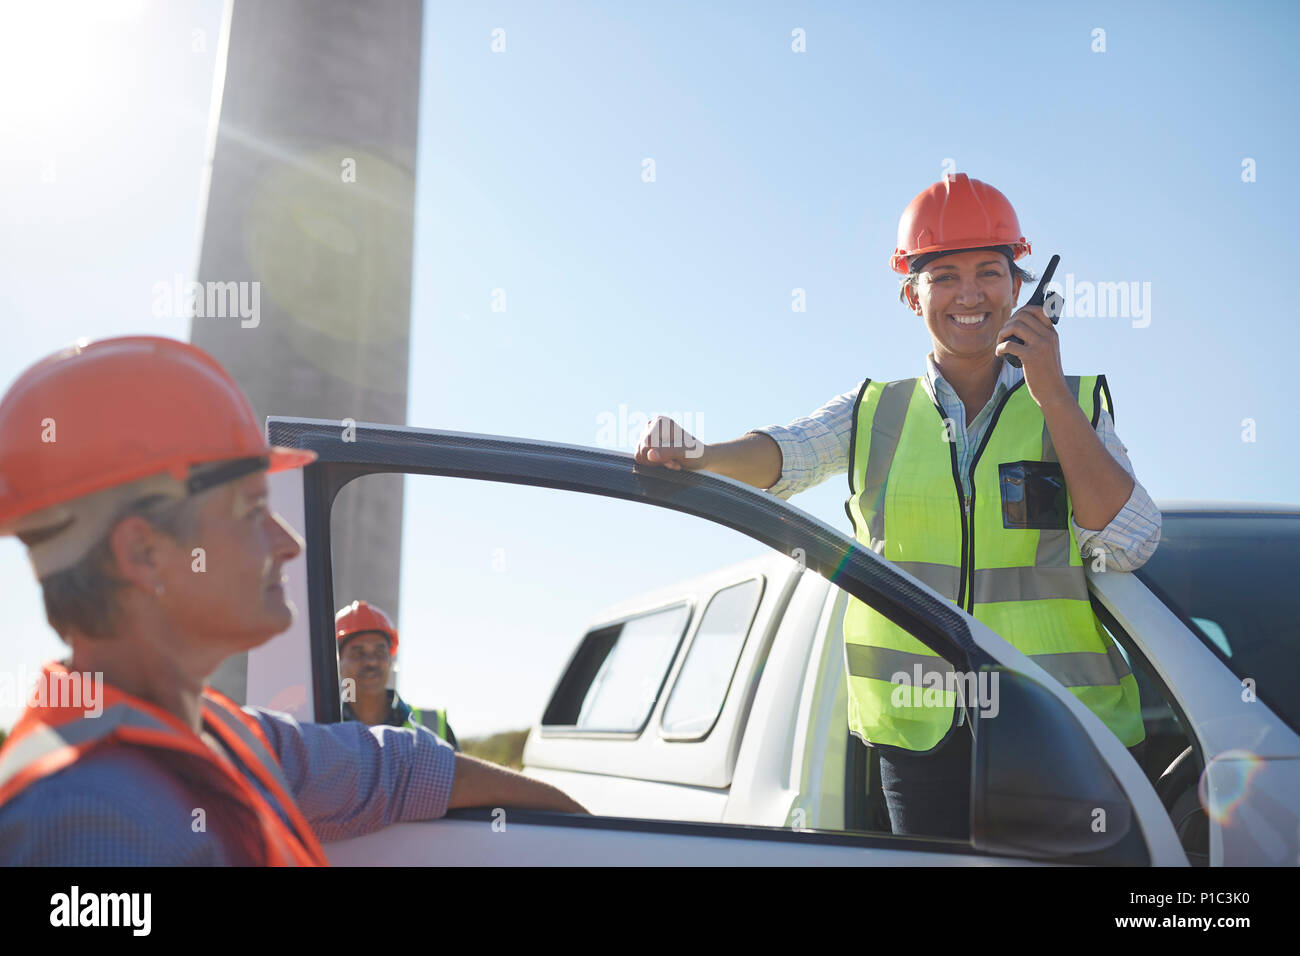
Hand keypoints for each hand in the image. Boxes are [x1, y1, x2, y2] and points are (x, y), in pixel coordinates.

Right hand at [633, 415, 707, 469]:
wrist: (700, 458)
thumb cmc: (695, 453)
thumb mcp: (684, 453)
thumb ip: (668, 452)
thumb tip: (650, 455)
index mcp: (660, 422)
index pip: (647, 443)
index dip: (659, 455)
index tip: (675, 458)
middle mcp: (651, 426)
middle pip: (642, 450)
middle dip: (659, 460)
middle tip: (675, 461)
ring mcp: (647, 437)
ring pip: (640, 456)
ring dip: (657, 464)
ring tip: (672, 461)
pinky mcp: (646, 447)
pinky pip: (641, 460)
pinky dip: (654, 465)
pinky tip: (667, 462)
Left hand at [995, 293, 1070, 409]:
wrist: (1054, 392)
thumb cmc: (1047, 374)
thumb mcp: (1048, 352)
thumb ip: (1040, 339)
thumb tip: (1021, 327)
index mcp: (1052, 333)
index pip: (1037, 310)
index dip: (1021, 311)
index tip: (1012, 321)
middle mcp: (1048, 336)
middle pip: (1023, 316)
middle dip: (1008, 323)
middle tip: (1003, 335)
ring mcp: (1040, 345)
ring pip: (1015, 326)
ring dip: (1002, 333)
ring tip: (1000, 343)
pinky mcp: (1031, 357)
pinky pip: (1009, 344)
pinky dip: (999, 348)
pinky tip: (999, 354)